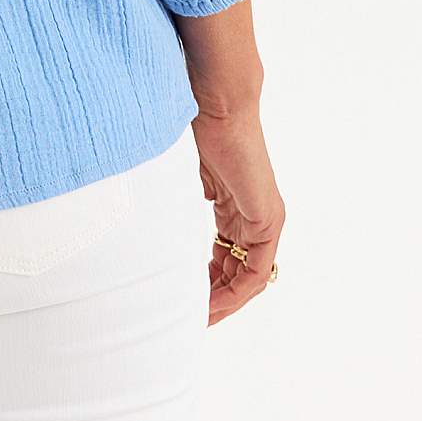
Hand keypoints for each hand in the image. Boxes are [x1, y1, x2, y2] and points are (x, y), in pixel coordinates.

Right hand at [190, 103, 284, 326]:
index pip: (224, 254)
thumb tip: (153, 217)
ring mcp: (265, 218)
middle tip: (189, 318)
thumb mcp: (183, 172)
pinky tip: (213, 303)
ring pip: (248, 276)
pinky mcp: (268, 219)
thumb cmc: (194, 123)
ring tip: (199, 319)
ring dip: (225, 301)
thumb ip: (179, 199)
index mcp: (234, 203)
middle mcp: (254, 214)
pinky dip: (237, 290)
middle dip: (214, 297)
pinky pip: (257, 269)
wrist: (217, 101)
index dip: (205, 280)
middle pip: (237, 270)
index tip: (183, 298)